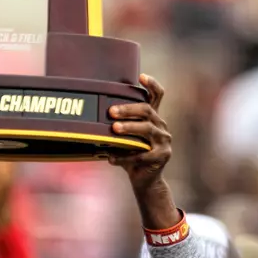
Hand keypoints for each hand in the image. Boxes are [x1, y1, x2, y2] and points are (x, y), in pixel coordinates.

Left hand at [108, 75, 177, 229]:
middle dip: (128, 109)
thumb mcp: (124, 138)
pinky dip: (124, 156)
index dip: (152, 84)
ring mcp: (164, 141)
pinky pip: (141, 154)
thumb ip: (118, 125)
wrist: (145, 181)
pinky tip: (110, 158)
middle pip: (147, 111)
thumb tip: (93, 115)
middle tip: (111, 112)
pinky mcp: (162, 156)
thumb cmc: (130, 155)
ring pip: (147, 129)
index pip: (157, 96)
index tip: (141, 76)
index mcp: (153, 118)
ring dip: (129, 128)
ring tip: (113, 129)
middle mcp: (161, 127)